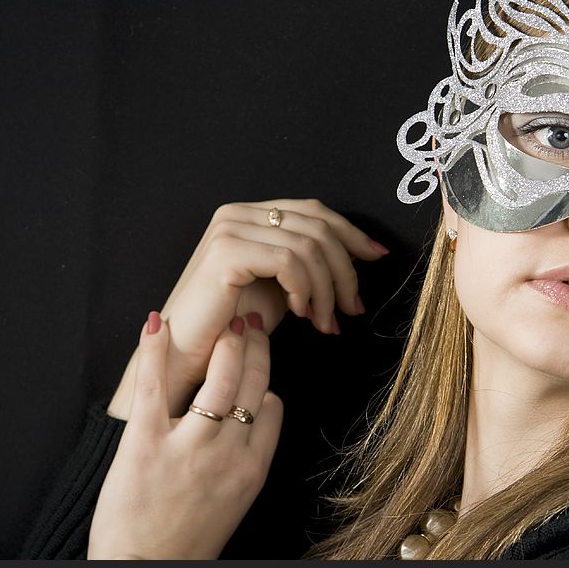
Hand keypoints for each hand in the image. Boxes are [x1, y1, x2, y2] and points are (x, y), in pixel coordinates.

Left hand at [89, 311, 281, 558]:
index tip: (257, 363)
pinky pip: (154, 387)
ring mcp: (189, 448)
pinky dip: (155, 351)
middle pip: (251, 383)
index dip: (265, 381)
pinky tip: (158, 324)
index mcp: (252, 469)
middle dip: (254, 345)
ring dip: (227, 342)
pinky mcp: (145, 445)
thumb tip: (256, 415)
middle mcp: (228, 454)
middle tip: (250, 322)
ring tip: (227, 321)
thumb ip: (249, 458)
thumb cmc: (190, 541)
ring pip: (219, 379)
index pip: (271, 406)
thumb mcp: (238, 502)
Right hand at [108, 198, 388, 418]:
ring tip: (326, 322)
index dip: (352, 233)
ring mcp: (229, 229)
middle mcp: (238, 213)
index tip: (379, 257)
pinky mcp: (226, 252)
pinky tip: (302, 314)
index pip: (315, 211)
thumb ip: (310, 265)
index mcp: (252, 214)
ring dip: (328, 289)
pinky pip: (289, 261)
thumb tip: (360, 257)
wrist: (189, 356)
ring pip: (309, 246)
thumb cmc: (234, 325)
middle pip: (318, 226)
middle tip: (354, 307)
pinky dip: (306, 289)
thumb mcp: (282, 286)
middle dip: (346, 269)